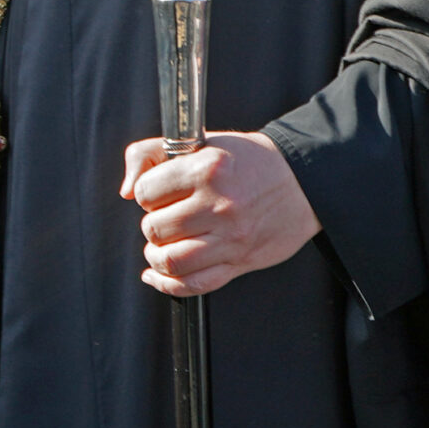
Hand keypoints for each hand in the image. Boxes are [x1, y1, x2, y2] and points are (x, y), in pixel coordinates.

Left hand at [120, 131, 321, 296]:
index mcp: (207, 169)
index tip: (158, 192)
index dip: (146, 192)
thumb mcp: (200, 142)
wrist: (302, 182)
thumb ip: (151, 154)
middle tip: (164, 216)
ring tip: (161, 244)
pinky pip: (195, 285)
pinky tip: (157, 274)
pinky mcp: (240, 262)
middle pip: (155, 228)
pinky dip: (168, 284)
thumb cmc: (248, 161)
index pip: (146, 192)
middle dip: (152, 223)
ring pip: (171, 261)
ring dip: (155, 255)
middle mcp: (219, 205)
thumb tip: (126, 189)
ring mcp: (231, 238)